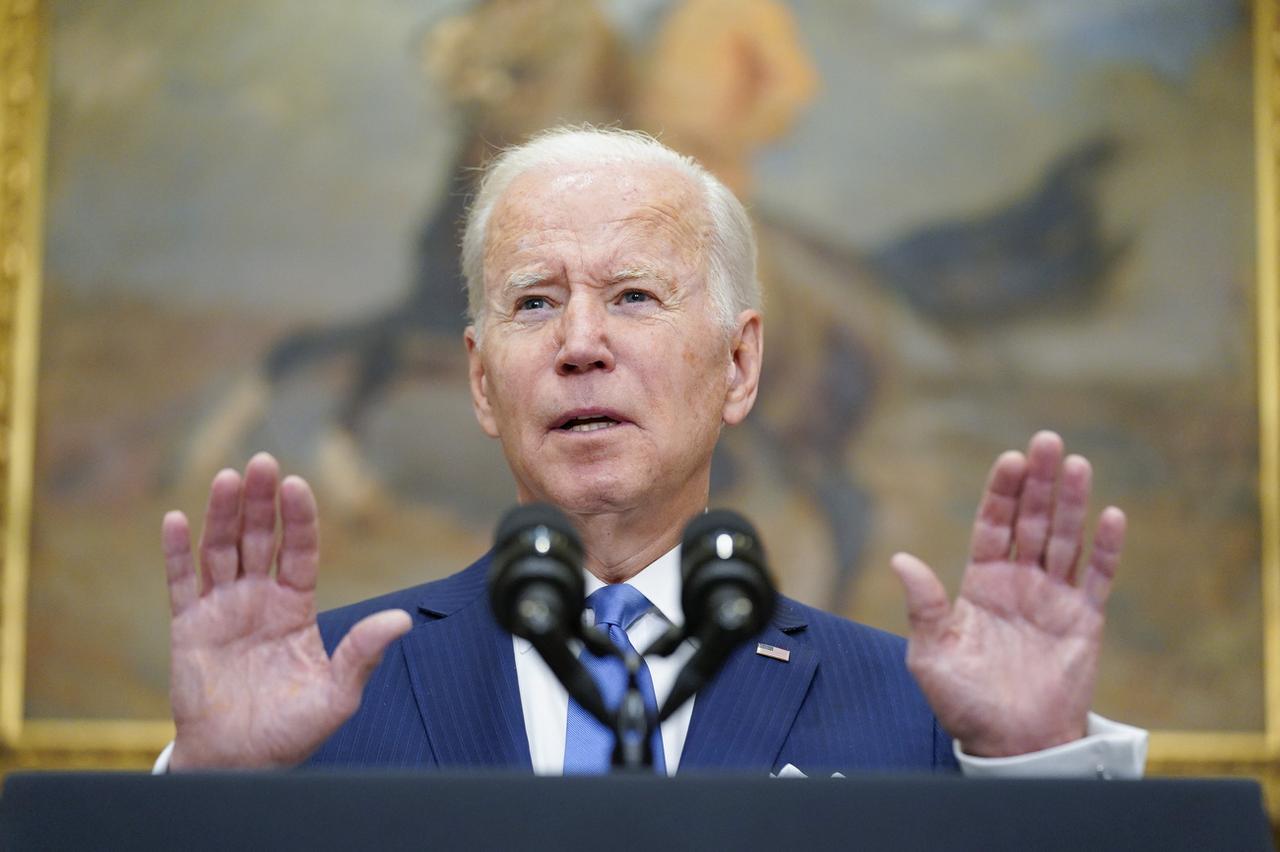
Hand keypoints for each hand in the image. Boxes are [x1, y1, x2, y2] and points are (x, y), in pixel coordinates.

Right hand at [162, 453, 411, 768]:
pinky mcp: (188, 627)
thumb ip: (363, 654)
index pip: (300, 550)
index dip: (299, 519)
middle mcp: (259, 599)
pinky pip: (180, 583)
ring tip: (227, 478)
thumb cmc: (292, 730)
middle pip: (258, 538)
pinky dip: (175, 553)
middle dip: (260, 501)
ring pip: (220, 550)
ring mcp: (222, 609)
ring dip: (222, 514)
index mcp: (295, 607)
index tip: (297, 486)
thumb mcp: (337, 694)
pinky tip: (175, 519)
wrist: (241, 762)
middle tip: (262, 462)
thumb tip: (403, 621)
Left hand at [891, 431, 1125, 756]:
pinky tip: (1112, 514)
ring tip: (1076, 464)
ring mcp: (1053, 598)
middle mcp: (1018, 582)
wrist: (1011, 744)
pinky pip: (1098, 578)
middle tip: (1046, 441)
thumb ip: (924, 606)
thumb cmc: (965, 701)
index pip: (992, 525)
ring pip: (1065, 539)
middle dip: (1038, 482)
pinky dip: (1106, 548)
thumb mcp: (932, 655)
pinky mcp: (1084, 620)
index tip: (1009, 460)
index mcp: (981, 583)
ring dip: (1072, 502)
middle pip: (1031, 520)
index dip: (1001, 493)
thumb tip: (901, 561)